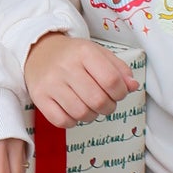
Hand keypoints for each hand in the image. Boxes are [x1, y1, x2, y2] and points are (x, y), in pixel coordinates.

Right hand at [24, 33, 139, 128]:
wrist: (39, 51)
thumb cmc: (73, 56)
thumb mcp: (98, 53)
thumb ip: (119, 69)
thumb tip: (132, 86)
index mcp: (84, 52)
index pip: (112, 80)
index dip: (121, 93)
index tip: (118, 93)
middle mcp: (66, 66)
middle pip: (98, 100)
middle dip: (108, 107)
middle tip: (105, 103)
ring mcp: (51, 83)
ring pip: (81, 113)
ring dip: (92, 116)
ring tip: (90, 106)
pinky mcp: (39, 97)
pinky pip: (62, 121)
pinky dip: (73, 121)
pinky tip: (73, 110)